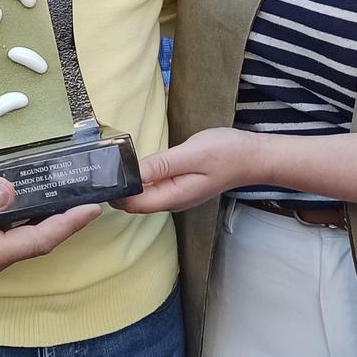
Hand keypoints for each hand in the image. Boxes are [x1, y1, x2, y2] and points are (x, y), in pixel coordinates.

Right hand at [0, 176, 100, 289]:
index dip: (68, 225)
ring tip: (58, 199)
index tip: (94, 209)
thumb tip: (9, 192)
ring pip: (13, 245)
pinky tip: (17, 207)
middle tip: (81, 198)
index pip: (37, 241)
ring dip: (35, 224)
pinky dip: (13, 227)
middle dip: (58, 223)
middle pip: (30, 245)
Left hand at [114, 129, 255, 213]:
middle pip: (134, 201)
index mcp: (173, 196)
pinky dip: (140, 177)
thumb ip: (161, 165)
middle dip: (117, 187)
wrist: (253, 157)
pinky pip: (153, 186)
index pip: (133, 204)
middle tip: (103, 162)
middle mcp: (172, 200)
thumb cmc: (226, 153)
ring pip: (143, 194)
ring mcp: (176, 194)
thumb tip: (131, 173)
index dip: (115, 191)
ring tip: (113, 160)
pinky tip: (134, 162)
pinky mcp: (179, 185)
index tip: (103, 171)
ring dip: (128, 181)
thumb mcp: (192, 154)